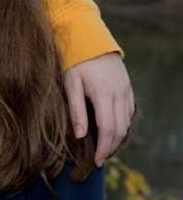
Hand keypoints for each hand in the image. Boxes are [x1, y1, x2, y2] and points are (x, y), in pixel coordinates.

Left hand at [63, 52, 134, 166]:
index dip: (104, 148)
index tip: (97, 161)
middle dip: (112, 147)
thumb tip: (81, 136)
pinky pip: (129, 111)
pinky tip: (113, 130)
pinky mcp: (127, 87)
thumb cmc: (74, 62)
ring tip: (105, 148)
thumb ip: (76, 111)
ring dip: (118, 138)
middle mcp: (119, 94)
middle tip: (101, 160)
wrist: (89, 38)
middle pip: (120, 129)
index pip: (108, 129)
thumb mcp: (70, 85)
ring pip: (127, 121)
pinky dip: (123, 124)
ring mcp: (126, 90)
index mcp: (104, 95)